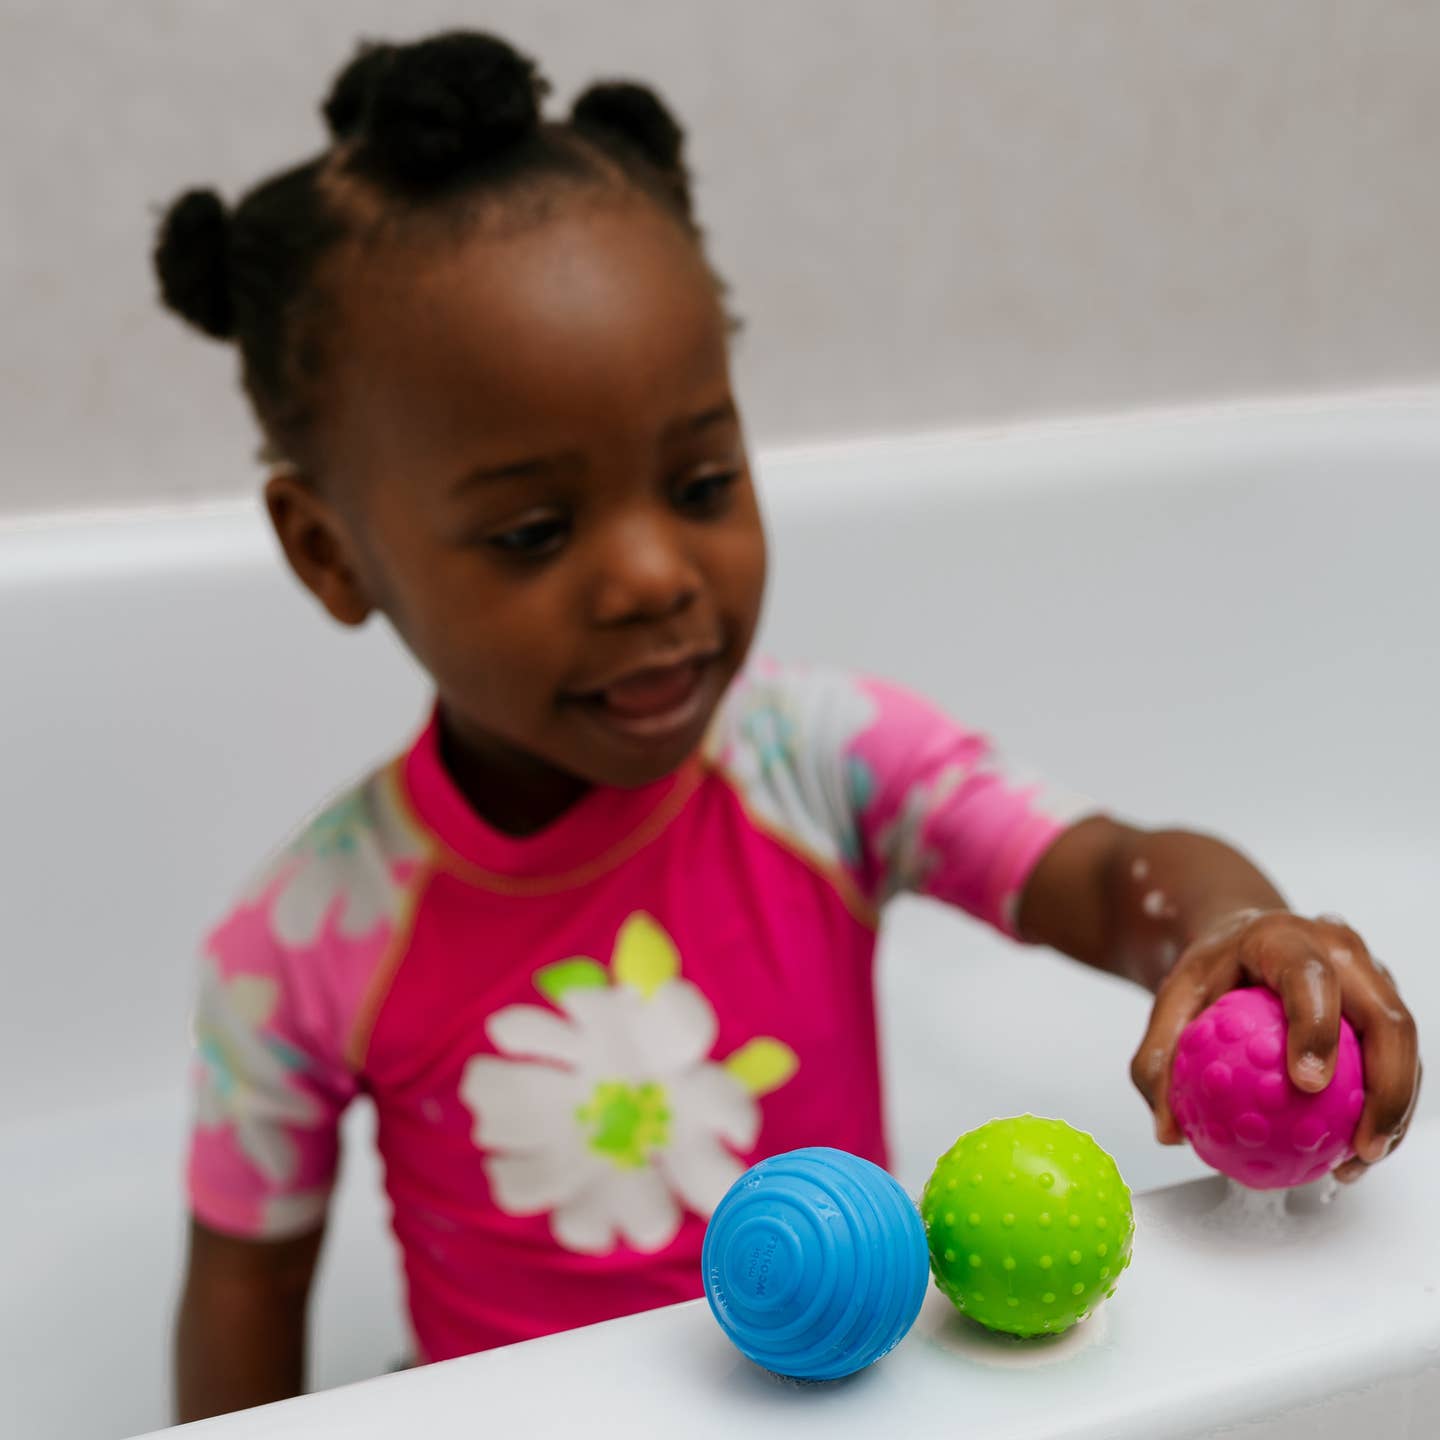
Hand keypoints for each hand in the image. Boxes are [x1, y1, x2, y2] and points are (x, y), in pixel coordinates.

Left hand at [1130, 910, 1420, 1180]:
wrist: (1243, 940)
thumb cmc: (1213, 970)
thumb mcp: (1174, 1001)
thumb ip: (1160, 1060)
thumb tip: (1168, 1130)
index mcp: (1284, 938)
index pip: (1310, 978)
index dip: (1316, 1030)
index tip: (1306, 1084)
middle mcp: (1340, 950)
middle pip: (1386, 1017)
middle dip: (1386, 1089)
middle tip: (1358, 1145)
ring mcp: (1371, 976)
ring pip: (1403, 1044)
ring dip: (1393, 1110)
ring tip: (1358, 1160)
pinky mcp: (1384, 1005)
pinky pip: (1398, 1060)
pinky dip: (1384, 1109)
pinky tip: (1353, 1151)